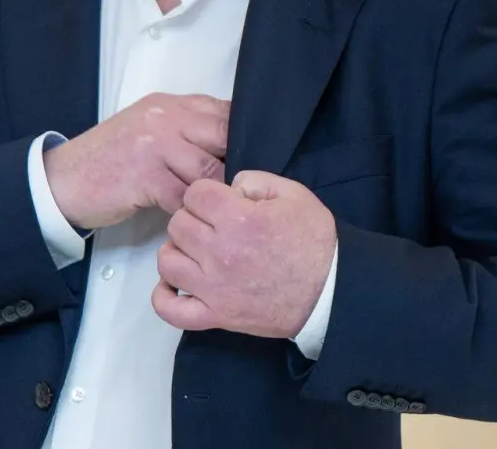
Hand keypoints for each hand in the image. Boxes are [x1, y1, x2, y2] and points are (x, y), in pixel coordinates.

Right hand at [43, 93, 228, 231]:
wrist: (63, 180)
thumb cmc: (108, 160)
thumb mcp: (148, 129)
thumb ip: (185, 129)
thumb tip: (231, 143)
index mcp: (168, 105)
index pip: (224, 112)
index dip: (241, 138)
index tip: (244, 159)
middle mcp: (164, 118)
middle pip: (224, 137)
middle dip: (231, 165)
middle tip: (231, 189)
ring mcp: (154, 145)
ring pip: (208, 170)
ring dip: (210, 194)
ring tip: (206, 207)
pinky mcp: (145, 176)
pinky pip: (184, 196)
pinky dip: (187, 210)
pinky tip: (181, 214)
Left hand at [152, 170, 336, 339]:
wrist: (332, 292)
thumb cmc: (314, 242)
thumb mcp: (293, 195)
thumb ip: (253, 180)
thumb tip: (225, 188)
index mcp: (239, 219)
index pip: (194, 194)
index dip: (207, 194)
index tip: (220, 203)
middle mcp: (220, 253)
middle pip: (178, 224)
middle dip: (194, 218)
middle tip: (214, 226)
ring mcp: (214, 288)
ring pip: (167, 260)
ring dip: (178, 251)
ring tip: (197, 251)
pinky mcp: (216, 316)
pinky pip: (171, 309)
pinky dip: (164, 296)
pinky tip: (175, 283)